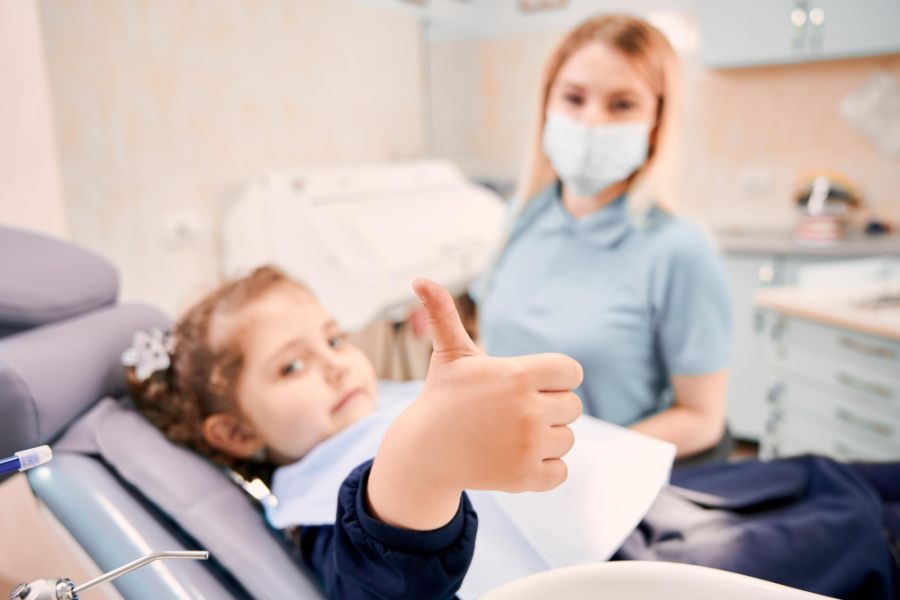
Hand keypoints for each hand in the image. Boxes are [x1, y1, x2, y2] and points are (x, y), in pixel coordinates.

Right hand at [368, 278, 582, 529]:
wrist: (425, 451)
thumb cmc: (444, 396)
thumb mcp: (449, 354)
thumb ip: (445, 314)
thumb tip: (420, 279)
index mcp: (518, 375)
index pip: (572, 372)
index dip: (553, 378)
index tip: (527, 384)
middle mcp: (527, 410)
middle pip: (573, 407)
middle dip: (548, 408)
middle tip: (512, 412)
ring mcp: (528, 446)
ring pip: (567, 439)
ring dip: (546, 438)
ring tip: (510, 435)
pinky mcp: (526, 478)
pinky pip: (560, 471)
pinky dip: (544, 468)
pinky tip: (515, 457)